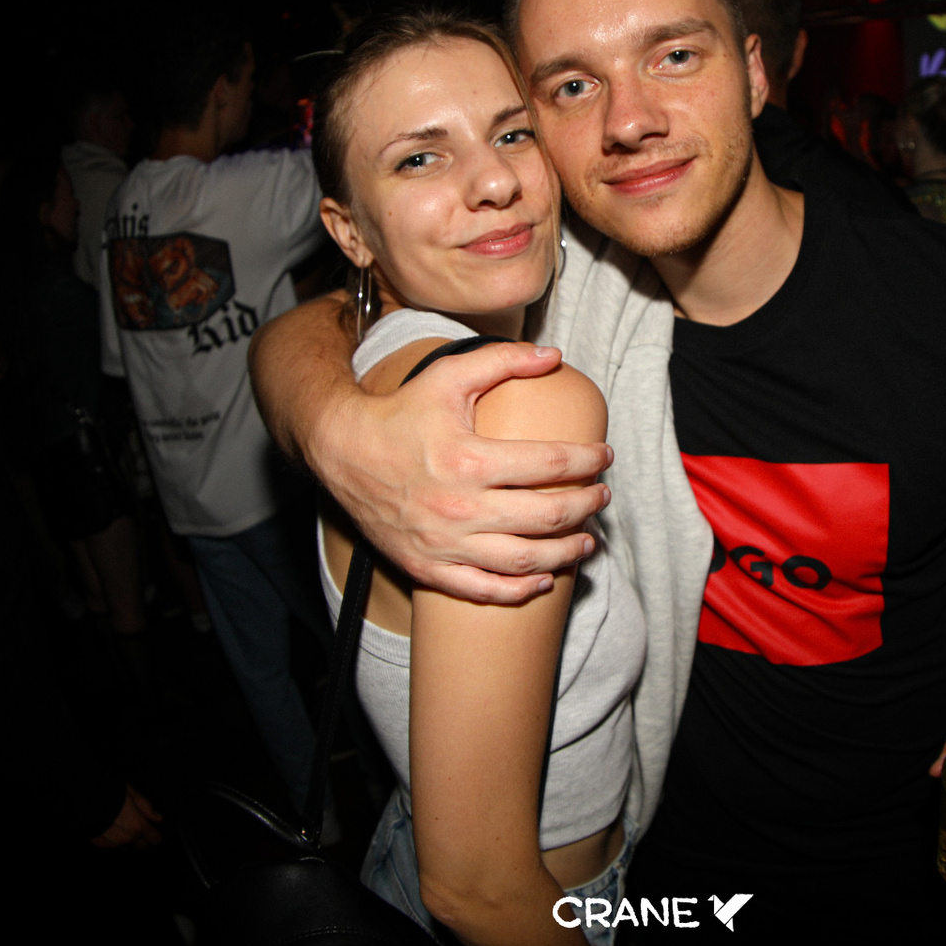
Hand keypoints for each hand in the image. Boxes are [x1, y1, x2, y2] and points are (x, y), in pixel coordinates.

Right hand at [92, 784, 161, 849]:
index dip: (155, 835)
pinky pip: (111, 846)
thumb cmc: (110, 792)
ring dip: (126, 840)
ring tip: (122, 826)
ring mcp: (112, 843)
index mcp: (138, 825)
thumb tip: (158, 818)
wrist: (83, 797)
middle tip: (138, 828)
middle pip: (141, 846)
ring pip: (125, 847)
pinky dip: (113, 840)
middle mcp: (126, 837)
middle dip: (142, 839)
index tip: (155, 833)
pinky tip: (110, 829)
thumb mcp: (132, 794)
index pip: (153, 838)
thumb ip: (146, 808)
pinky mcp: (99, 843)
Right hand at [306, 342, 612, 604]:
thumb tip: (553, 355)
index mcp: (469, 460)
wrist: (340, 451)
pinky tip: (542, 578)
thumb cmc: (399, 412)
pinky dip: (518, 590)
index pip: (551, 464)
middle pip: (547, 516)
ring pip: (522, 560)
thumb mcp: (449, 376)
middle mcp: (459, 507)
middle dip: (586, 507)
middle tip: (602, 497)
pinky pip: (482, 590)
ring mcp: (443, 543)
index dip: (587, 460)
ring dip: (564, 553)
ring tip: (586, 541)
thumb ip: (503, 361)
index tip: (604, 456)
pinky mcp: (427, 567)